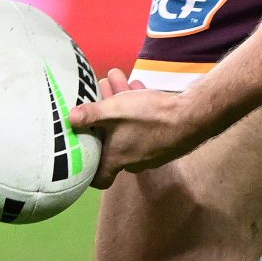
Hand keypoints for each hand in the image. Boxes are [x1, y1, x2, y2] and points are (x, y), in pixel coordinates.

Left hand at [72, 70, 209, 186]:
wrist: (192, 117)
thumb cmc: (149, 117)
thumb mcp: (114, 110)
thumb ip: (90, 114)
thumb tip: (69, 118)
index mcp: (117, 159)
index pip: (99, 179)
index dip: (90, 170)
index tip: (85, 152)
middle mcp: (133, 162)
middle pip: (113, 144)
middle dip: (105, 119)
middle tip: (101, 96)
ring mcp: (151, 154)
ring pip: (129, 130)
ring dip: (122, 108)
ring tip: (119, 81)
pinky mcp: (165, 143)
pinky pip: (145, 128)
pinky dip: (139, 111)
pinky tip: (138, 88)